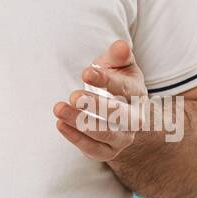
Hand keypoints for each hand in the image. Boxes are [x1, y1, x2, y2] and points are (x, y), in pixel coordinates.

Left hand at [53, 39, 147, 161]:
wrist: (115, 109)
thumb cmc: (114, 79)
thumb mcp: (117, 64)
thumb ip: (118, 55)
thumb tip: (121, 45)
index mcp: (137, 94)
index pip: (125, 88)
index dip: (106, 80)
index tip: (86, 72)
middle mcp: (135, 119)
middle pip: (121, 116)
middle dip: (97, 106)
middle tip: (74, 95)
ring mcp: (122, 138)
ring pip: (106, 134)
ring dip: (81, 122)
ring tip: (59, 108)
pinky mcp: (107, 152)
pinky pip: (94, 150)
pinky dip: (76, 139)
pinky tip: (60, 123)